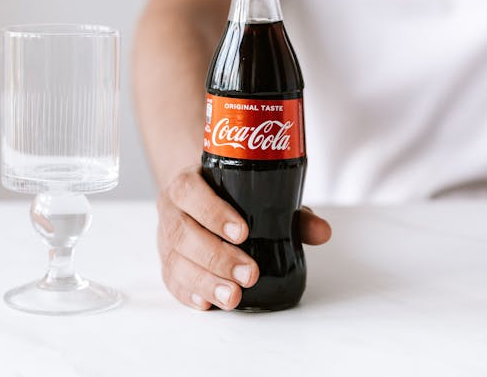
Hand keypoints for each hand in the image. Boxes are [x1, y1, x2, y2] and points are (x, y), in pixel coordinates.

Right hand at [157, 165, 331, 309]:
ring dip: (205, 281)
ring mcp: (165, 238)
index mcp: (189, 184)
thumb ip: (290, 213)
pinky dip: (189, 293)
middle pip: (183, 233)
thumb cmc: (229, 197)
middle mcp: (172, 210)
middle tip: (248, 274)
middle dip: (217, 257)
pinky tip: (208, 302)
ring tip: (233, 296)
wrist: (196, 198)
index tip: (242, 232)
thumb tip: (322, 232)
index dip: (213, 212)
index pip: (191, 192)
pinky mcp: (166, 263)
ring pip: (175, 261)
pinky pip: (170, 280)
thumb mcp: (257, 195)